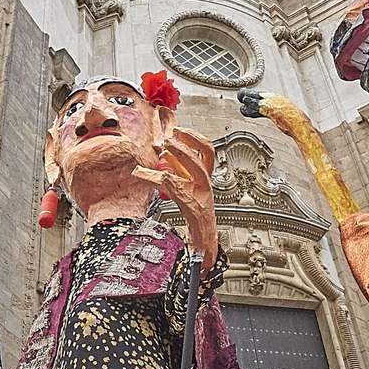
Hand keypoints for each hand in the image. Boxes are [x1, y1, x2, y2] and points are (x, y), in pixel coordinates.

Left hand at [132, 127, 217, 265]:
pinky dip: (173, 184)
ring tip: (165, 150)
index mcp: (203, 176)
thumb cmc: (193, 211)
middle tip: (171, 136)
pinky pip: (184, 193)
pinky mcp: (194, 210)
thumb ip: (175, 169)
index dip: (193, 137)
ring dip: (182, 156)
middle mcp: (205, 183)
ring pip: (198, 171)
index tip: (178, 129)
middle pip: (206, 155)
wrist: (202, 239)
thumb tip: (162, 151)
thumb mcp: (183, 185)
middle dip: (189, 142)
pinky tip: (162, 177)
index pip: (205, 150)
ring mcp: (202, 196)